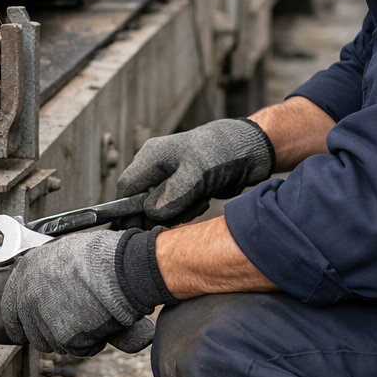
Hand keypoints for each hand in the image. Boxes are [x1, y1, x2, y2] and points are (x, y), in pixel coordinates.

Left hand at [2, 228, 167, 355]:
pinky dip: (92, 344)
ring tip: (92, 319)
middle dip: (51, 332)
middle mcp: (29, 298)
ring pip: (54, 343)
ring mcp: (45, 319)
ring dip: (72, 339)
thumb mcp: (63, 253)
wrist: (118, 268)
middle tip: (73, 324)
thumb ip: (49, 273)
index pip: (10, 309)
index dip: (21, 322)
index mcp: (25, 273)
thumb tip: (53, 285)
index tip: (27, 329)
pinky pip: (77, 349)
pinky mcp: (64, 337)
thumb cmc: (99, 255)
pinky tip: (102, 325)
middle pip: (33, 332)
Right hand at [117, 118, 274, 225]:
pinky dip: (189, 209)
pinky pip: (178, 207)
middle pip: (143, 200)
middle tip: (181, 213)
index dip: (128, 208)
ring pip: (161, 207)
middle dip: (160, 212)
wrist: (250, 149)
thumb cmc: (221, 152)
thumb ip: (171, 196)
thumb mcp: (195, 174)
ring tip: (199, 202)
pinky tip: (204, 200)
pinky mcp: (185, 186)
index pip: (127, 186)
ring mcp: (171, 177)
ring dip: (178, 212)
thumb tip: (151, 213)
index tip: (138, 227)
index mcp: (151, 157)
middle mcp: (157, 167)